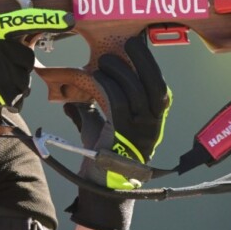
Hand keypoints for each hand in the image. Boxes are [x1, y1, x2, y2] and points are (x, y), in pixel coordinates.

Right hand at [0, 0, 73, 127]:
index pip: (26, 21)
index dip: (49, 19)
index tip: (68, 18)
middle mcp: (3, 50)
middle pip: (25, 53)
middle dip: (15, 56)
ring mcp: (6, 73)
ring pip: (24, 73)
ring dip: (14, 73)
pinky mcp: (6, 93)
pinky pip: (19, 91)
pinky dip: (11, 91)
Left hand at [66, 35, 171, 229]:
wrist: (103, 186)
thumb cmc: (104, 154)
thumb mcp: (102, 126)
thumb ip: (92, 110)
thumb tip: (71, 96)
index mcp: (154, 119)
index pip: (159, 85)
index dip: (150, 63)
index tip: (137, 44)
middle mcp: (153, 124)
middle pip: (155, 84)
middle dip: (144, 60)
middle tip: (129, 43)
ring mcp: (141, 130)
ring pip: (136, 91)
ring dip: (120, 71)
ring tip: (104, 61)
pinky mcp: (125, 134)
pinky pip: (119, 103)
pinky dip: (108, 86)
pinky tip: (96, 77)